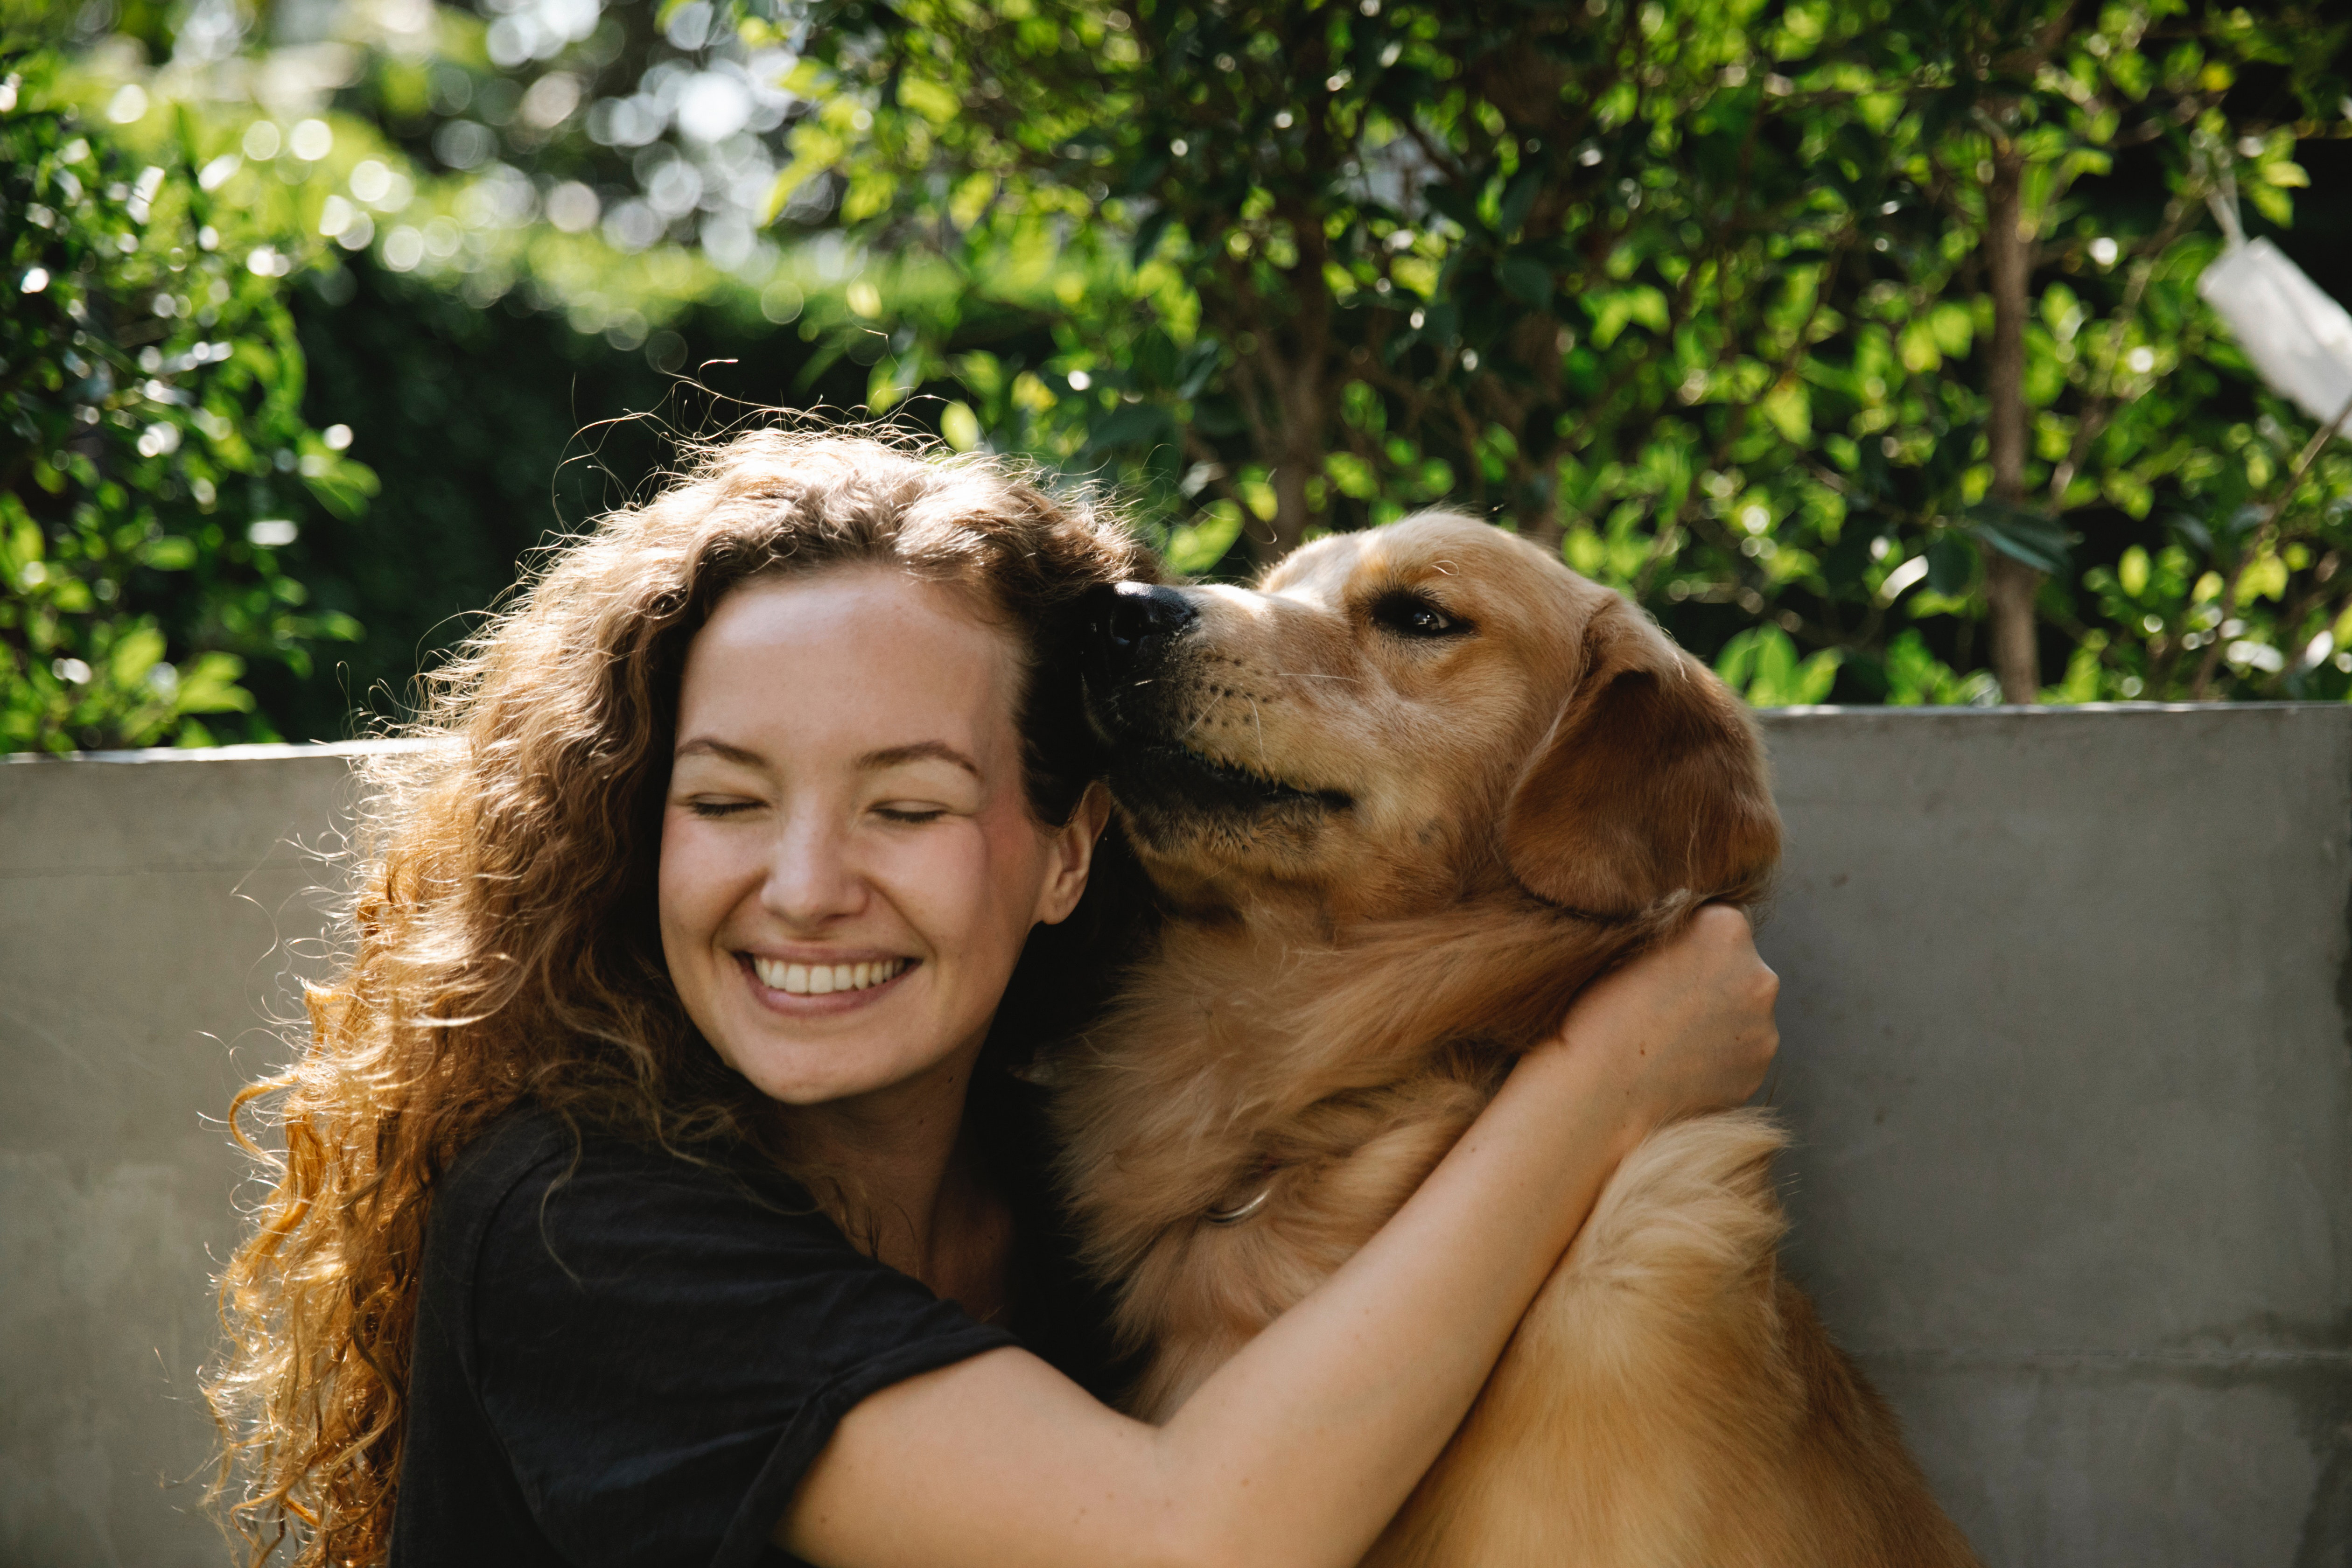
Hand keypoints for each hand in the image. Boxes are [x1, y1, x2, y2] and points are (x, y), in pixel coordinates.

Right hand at [1540, 904, 1778, 1142]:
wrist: (1599, 1093)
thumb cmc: (1598, 1011)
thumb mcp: (1630, 944)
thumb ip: (1674, 931)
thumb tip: (1690, 935)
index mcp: (1726, 929)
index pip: (1721, 919)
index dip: (1692, 938)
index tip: (1663, 960)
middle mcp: (1759, 975)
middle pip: (1739, 965)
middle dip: (1710, 977)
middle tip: (1664, 1001)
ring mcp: (1763, 1027)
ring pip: (1743, 1011)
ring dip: (1717, 1017)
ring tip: (1667, 1038)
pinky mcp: (1757, 1071)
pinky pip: (1740, 1052)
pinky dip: (1717, 1054)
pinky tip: (1679, 1064)